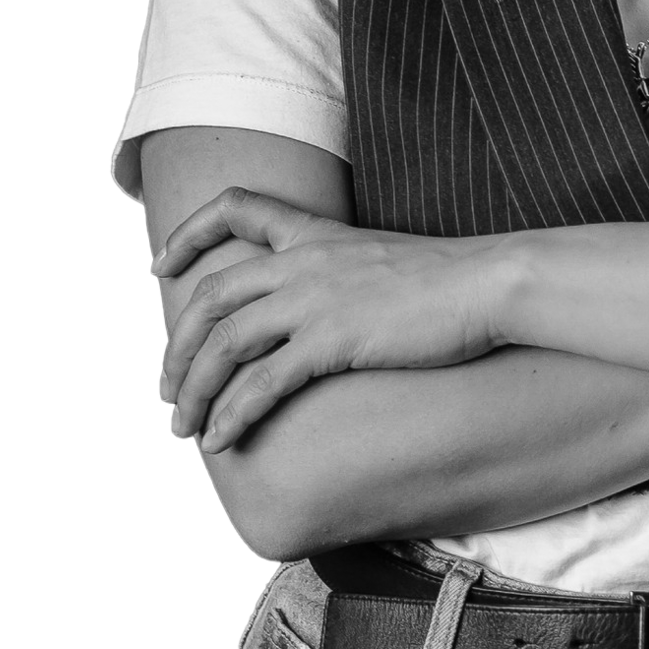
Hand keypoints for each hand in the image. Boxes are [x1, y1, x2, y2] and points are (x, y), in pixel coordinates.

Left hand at [153, 189, 508, 452]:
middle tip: (167, 388)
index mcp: (315, 232)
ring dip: (194, 391)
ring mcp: (314, 298)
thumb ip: (341, 270)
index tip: (160, 265)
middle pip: (211, 295)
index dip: (189, 234)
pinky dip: (232, 415)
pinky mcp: (331, 339)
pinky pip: (262, 382)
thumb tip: (326, 304)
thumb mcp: (380, 258)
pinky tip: (222, 441)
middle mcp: (303, 260)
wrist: (487, 283)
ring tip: (183, 429)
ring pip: (223, 343)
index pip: (236, 207)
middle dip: (177, 346)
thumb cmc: (447, 278)